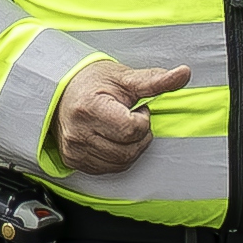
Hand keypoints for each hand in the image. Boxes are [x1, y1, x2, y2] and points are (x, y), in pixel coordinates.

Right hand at [53, 60, 187, 175]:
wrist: (60, 91)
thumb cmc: (92, 82)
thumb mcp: (125, 78)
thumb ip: (155, 80)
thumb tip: (183, 74)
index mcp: (90, 108)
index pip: (131, 129)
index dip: (142, 119)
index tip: (135, 108)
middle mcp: (78, 132)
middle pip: (128, 149)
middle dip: (138, 135)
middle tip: (129, 118)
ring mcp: (74, 149)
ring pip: (120, 162)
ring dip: (131, 147)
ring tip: (120, 127)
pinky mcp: (73, 160)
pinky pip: (108, 168)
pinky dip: (118, 156)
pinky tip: (112, 139)